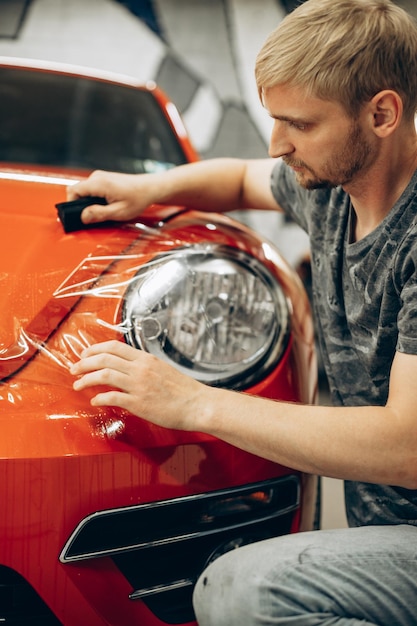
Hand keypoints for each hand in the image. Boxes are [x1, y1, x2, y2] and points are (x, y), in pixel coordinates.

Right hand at [67, 170, 157, 224]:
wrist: (149, 188)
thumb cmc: (138, 198)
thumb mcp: (118, 212)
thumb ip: (99, 214)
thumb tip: (83, 217)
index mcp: (99, 183)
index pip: (73, 191)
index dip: (71, 204)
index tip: (78, 215)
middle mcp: (97, 177)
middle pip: (77, 191)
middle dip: (80, 205)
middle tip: (93, 216)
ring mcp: (100, 176)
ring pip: (84, 191)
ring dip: (89, 202)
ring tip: (103, 210)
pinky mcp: (103, 179)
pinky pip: (91, 189)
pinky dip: (94, 199)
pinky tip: (106, 205)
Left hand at [70, 340, 207, 430]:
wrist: (197, 404)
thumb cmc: (183, 390)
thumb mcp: (162, 369)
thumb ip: (143, 366)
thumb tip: (126, 366)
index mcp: (145, 359)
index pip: (114, 347)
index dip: (94, 349)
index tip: (84, 355)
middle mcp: (140, 369)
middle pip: (104, 358)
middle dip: (84, 363)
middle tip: (74, 369)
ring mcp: (138, 385)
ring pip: (104, 375)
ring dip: (86, 379)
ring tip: (77, 384)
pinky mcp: (138, 403)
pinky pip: (112, 397)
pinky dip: (99, 397)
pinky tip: (94, 400)